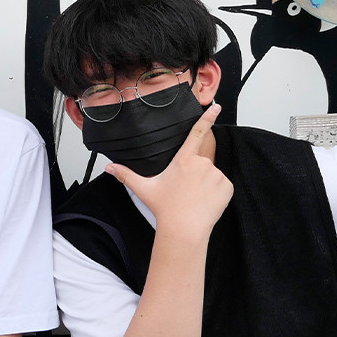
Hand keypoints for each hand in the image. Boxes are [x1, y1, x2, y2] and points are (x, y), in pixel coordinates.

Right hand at [106, 103, 231, 234]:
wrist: (184, 230)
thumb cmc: (164, 209)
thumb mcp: (143, 189)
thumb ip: (126, 175)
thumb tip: (109, 167)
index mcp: (183, 159)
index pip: (197, 133)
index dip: (207, 118)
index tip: (217, 106)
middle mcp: (201, 163)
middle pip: (200, 163)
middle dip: (195, 174)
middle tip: (185, 192)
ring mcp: (216, 175)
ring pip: (212, 175)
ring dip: (205, 184)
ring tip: (194, 199)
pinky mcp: (227, 187)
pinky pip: (222, 186)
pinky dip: (217, 193)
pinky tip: (205, 202)